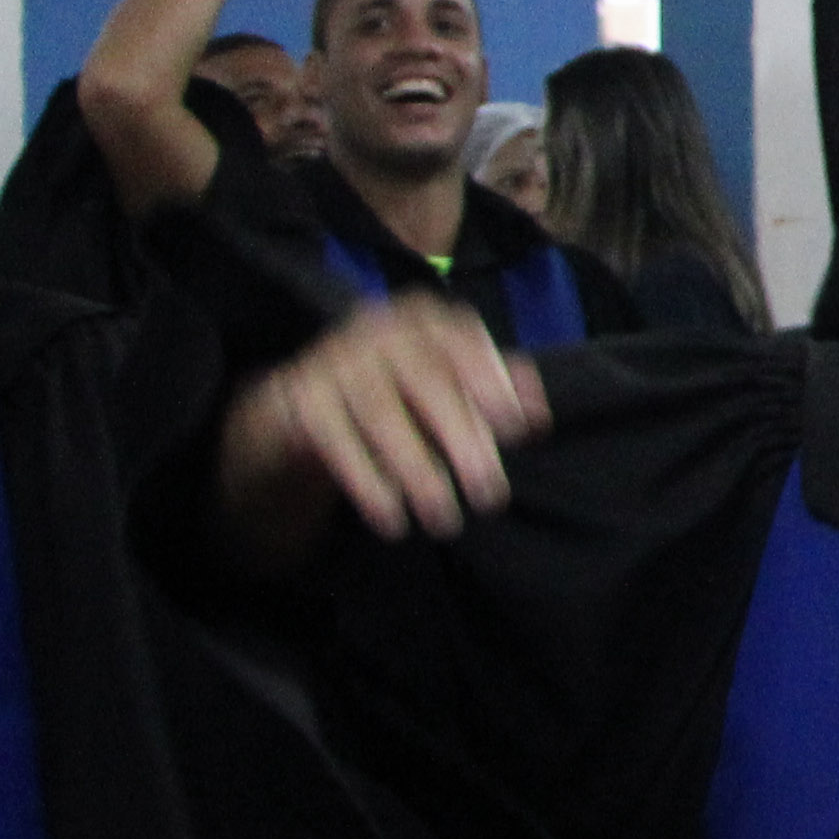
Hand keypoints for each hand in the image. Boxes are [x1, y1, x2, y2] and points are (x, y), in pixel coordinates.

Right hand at [221, 296, 552, 546]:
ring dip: (416, 471)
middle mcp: (379, 329)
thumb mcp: (449, 384)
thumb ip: (496, 391)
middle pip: (427, 381)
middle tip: (489, 495)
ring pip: (381, 415)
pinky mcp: (301, 397)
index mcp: (423, 319)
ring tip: (443, 519)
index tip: (515, 427)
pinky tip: (391, 518)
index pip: (462, 340)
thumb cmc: (401, 391)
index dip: (490, 379)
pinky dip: (366, 481)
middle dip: (462, 439)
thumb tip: (537, 415)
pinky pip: (336, 440)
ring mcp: (335, 359)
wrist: (304, 404)